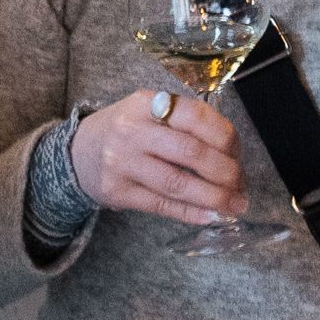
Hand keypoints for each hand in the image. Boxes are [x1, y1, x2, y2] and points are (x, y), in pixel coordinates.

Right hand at [70, 88, 246, 226]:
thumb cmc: (127, 131)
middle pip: (190, 152)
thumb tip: (233, 153)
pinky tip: (210, 215)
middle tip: (242, 184)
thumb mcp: (148, 111)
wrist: (78, 153)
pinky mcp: (117, 192)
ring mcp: (122, 163)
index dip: (225, 135)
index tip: (238, 152)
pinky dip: (190, 213)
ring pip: (178, 183)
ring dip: (214, 197)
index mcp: (146, 103)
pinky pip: (161, 205)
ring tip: (235, 204)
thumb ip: (184, 123)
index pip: (195, 115)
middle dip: (226, 171)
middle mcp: (131, 130)